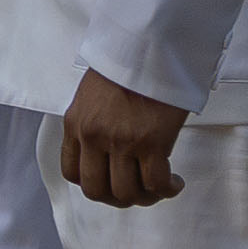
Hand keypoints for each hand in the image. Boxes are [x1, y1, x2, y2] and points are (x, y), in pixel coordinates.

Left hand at [55, 69, 189, 209]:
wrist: (146, 49)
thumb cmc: (124, 69)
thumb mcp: (91, 97)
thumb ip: (91, 124)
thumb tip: (103, 152)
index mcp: (75, 125)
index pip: (72, 173)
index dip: (93, 185)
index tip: (111, 182)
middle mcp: (94, 137)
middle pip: (97, 191)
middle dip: (118, 199)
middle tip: (138, 192)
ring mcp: (121, 142)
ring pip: (127, 193)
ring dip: (146, 197)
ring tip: (160, 186)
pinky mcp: (151, 143)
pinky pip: (157, 184)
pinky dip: (167, 190)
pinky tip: (175, 181)